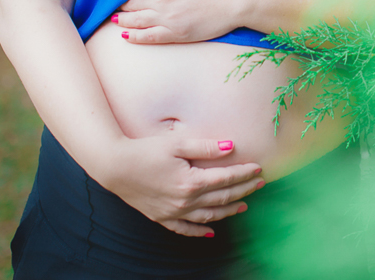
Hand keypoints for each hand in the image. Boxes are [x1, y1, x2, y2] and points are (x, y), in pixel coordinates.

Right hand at [97, 132, 265, 236]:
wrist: (114, 167)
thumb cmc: (145, 151)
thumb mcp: (176, 143)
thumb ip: (206, 147)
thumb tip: (231, 147)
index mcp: (190, 182)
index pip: (225, 179)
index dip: (244, 173)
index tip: (259, 168)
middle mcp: (184, 202)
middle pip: (221, 198)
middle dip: (243, 190)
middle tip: (260, 184)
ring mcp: (173, 213)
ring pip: (208, 216)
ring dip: (228, 210)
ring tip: (243, 204)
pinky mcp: (162, 218)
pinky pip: (185, 229)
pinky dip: (200, 231)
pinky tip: (211, 231)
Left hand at [115, 0, 253, 43]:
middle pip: (131, 2)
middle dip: (120, 4)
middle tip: (111, 5)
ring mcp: (167, 17)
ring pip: (135, 20)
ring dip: (122, 20)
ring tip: (114, 20)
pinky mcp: (176, 33)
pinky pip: (148, 37)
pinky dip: (135, 36)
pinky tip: (126, 36)